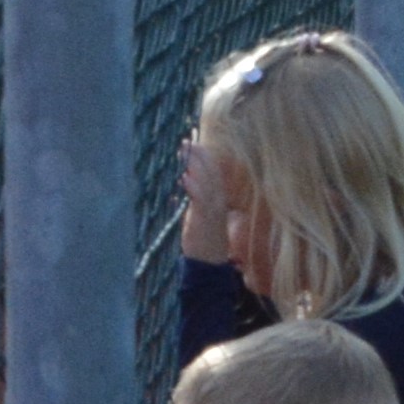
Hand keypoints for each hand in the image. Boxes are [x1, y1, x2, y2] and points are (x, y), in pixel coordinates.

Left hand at [179, 136, 240, 261]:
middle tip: (185, 142)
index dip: (204, 156)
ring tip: (184, 153)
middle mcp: (219, 200)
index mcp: (219, 197)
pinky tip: (185, 178)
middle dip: (198, 156)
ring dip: (194, 166)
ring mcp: (213, 209)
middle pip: (211, 172)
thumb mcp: (200, 214)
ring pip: (206, 182)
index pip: (213, 171)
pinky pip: (200, 200)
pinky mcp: (204, 219)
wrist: (210, 262)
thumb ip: (195, 198)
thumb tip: (184, 182)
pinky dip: (193, 187)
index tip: (192, 143)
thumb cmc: (204, 238)